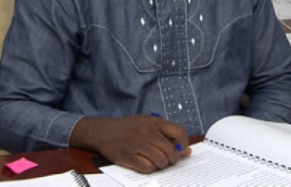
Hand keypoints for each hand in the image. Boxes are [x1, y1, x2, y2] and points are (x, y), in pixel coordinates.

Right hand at [70, 115, 190, 172]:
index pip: (179, 131)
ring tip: (155, 160)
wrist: (104, 131)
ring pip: (161, 161)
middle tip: (167, 158)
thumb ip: (166, 135)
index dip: (184, 143)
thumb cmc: (128, 128)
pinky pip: (148, 168)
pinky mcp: (129, 156)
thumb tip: (187, 151)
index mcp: (154, 121)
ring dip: (161, 164)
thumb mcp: (147, 124)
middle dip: (172, 158)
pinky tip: (145, 163)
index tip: (181, 149)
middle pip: (171, 151)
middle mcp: (148, 132)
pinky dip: (150, 168)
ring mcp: (138, 144)